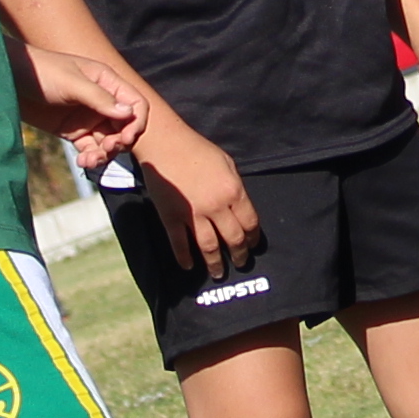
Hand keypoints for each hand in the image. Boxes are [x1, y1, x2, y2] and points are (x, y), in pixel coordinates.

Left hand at [20, 50, 144, 153]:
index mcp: (107, 82)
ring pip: (109, 141)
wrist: (9, 80)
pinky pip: (90, 149)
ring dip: (105, 154)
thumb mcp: (71, 83)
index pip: (136, 104)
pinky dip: (91, 158)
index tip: (125, 139)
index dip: (136, 123)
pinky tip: (83, 162)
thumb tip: (129, 114)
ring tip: (90, 161)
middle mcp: (102, 100)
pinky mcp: (73, 131)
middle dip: (120, 142)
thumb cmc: (42, 72)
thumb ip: (99, 98)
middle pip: (125, 126)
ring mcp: (88, 117)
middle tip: (105, 149)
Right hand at [137, 119, 262, 279]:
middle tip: (240, 262)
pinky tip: (189, 266)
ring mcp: (193, 214)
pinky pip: (179, 244)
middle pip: (233, 239)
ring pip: (209, 248)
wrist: (165, 144)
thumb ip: (236, 187)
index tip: (253, 245)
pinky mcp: (171, 218)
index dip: (253, 238)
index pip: (250, 223)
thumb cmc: (198, 149)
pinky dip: (184, 258)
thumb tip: (240, 208)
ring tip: (218, 272)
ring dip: (215, 264)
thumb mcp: (228, 164)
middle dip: (239, 254)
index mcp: (233, 191)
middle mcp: (216, 206)